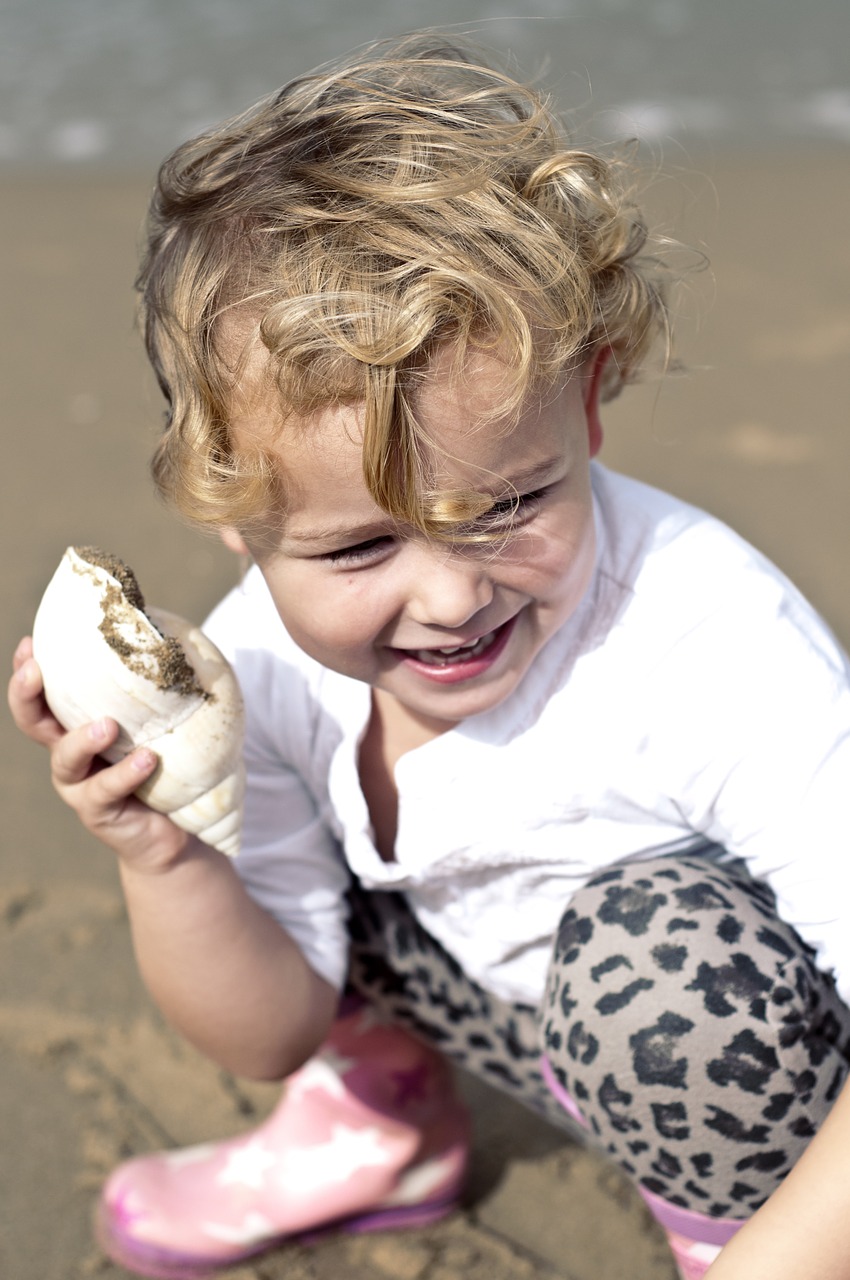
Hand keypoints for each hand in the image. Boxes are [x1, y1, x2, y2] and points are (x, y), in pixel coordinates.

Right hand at [9, 636, 188, 870]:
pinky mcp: (98, 812)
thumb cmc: (166, 765)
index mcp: (78, 723)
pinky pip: (106, 790)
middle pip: (33, 721)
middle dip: (27, 694)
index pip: (44, 692)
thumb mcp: (159, 723)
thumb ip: (157, 691)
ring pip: (65, 759)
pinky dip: (127, 773)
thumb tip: (179, 636)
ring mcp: (80, 784)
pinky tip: (148, 759)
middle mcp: (70, 752)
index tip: (31, 642)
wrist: (173, 829)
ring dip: (83, 739)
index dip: (29, 668)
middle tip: (37, 671)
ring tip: (108, 725)